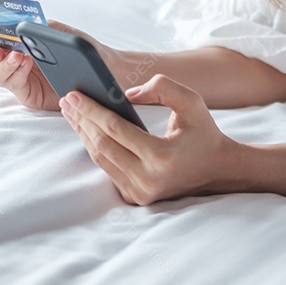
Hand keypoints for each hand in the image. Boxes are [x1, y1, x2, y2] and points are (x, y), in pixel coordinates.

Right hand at [0, 17, 112, 110]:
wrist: (102, 70)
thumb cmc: (83, 48)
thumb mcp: (62, 32)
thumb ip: (41, 27)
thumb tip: (21, 25)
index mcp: (17, 39)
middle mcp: (11, 57)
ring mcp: (16, 76)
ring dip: (2, 64)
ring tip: (20, 57)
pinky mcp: (26, 93)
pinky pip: (12, 84)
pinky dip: (15, 73)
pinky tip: (26, 64)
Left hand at [60, 74, 238, 204]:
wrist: (217, 169)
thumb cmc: (204, 132)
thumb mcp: (192, 101)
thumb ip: (162, 87)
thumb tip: (127, 94)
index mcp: (161, 156)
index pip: (115, 129)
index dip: (92, 111)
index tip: (74, 95)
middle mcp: (148, 179)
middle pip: (102, 145)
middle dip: (82, 121)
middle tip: (67, 100)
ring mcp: (141, 192)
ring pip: (101, 160)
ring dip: (84, 135)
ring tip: (72, 114)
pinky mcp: (137, 197)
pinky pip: (108, 170)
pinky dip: (96, 149)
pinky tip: (87, 132)